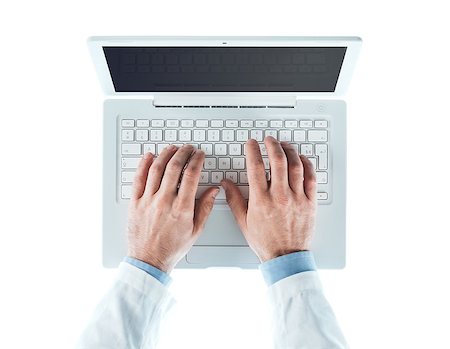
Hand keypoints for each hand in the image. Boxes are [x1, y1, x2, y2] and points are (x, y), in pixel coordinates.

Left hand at [127, 145, 218, 272]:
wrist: (149, 260)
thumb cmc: (172, 248)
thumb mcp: (196, 230)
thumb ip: (205, 208)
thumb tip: (214, 190)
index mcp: (182, 209)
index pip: (192, 175)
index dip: (197, 160)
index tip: (200, 155)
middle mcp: (165, 202)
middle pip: (174, 167)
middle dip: (183, 153)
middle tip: (188, 148)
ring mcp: (148, 201)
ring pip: (156, 169)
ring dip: (165, 154)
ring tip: (172, 149)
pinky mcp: (135, 203)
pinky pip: (138, 179)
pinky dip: (143, 164)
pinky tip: (149, 156)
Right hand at [221, 137, 316, 261]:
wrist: (286, 257)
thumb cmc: (265, 242)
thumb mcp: (244, 221)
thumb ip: (234, 199)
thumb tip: (226, 183)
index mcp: (261, 200)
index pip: (256, 167)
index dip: (252, 151)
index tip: (251, 144)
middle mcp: (280, 197)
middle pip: (278, 161)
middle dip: (272, 145)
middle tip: (268, 140)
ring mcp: (297, 199)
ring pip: (295, 166)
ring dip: (289, 151)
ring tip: (284, 145)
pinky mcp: (310, 203)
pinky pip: (311, 178)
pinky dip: (307, 164)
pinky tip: (301, 159)